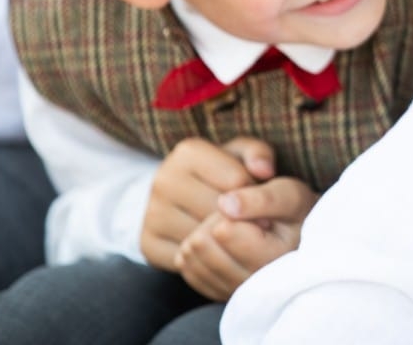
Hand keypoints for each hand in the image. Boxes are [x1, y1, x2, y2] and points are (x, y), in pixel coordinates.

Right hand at [140, 136, 275, 270]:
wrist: (181, 198)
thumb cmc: (222, 173)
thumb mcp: (242, 155)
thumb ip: (259, 154)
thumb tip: (264, 171)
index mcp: (188, 153)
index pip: (236, 181)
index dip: (256, 196)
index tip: (262, 204)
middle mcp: (163, 180)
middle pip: (218, 211)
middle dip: (242, 220)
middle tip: (257, 226)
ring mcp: (152, 213)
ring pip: (203, 237)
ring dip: (226, 242)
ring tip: (238, 237)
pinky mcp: (148, 243)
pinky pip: (187, 259)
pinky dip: (206, 259)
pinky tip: (217, 250)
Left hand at [173, 176, 319, 299]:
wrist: (300, 236)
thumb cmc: (294, 212)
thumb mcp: (288, 196)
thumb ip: (260, 199)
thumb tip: (224, 204)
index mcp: (273, 260)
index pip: (222, 230)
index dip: (231, 208)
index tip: (252, 208)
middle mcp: (253, 286)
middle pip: (201, 244)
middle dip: (214, 221)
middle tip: (240, 218)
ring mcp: (232, 293)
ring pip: (190, 257)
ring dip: (204, 234)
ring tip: (233, 229)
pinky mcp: (217, 294)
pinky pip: (186, 269)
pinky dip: (197, 250)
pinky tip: (219, 242)